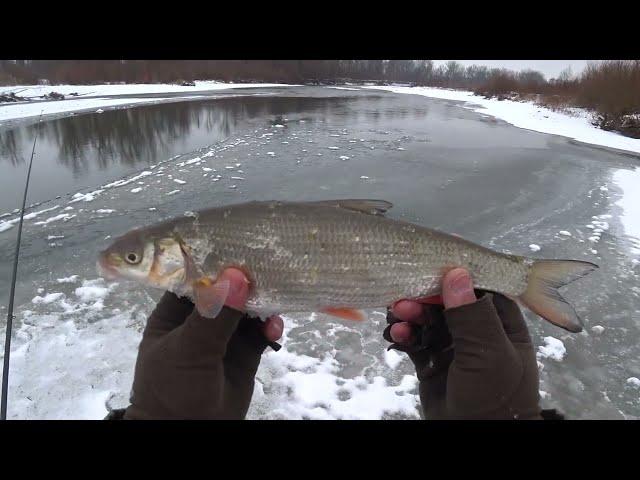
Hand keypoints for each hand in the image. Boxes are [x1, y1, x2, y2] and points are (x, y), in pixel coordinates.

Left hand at [123, 268, 282, 419]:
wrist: (188, 435)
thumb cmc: (173, 389)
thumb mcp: (189, 349)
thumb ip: (215, 314)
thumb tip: (238, 276)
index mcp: (175, 312)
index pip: (196, 276)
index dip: (217, 261)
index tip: (242, 245)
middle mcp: (201, 319)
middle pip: (227, 290)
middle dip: (247, 281)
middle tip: (270, 268)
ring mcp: (224, 336)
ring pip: (248, 309)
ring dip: (263, 303)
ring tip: (277, 297)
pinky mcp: (246, 352)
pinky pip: (262, 332)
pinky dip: (271, 328)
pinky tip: (275, 329)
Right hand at [384, 268, 541, 419]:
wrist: (476, 440)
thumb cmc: (495, 396)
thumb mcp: (488, 353)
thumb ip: (472, 314)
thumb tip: (457, 272)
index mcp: (501, 325)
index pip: (478, 289)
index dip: (453, 278)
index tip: (429, 268)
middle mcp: (477, 333)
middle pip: (447, 302)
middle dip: (424, 298)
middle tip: (402, 299)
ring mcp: (453, 348)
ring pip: (427, 320)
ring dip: (410, 315)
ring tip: (395, 316)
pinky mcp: (432, 363)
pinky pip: (416, 341)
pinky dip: (404, 335)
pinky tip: (395, 335)